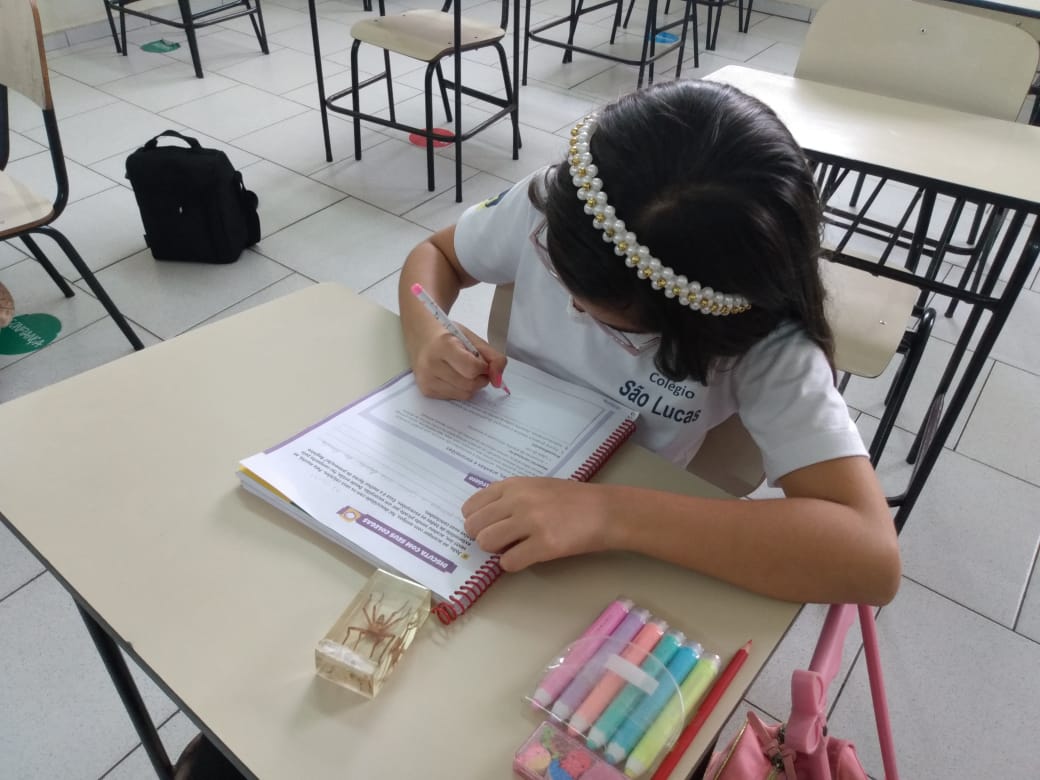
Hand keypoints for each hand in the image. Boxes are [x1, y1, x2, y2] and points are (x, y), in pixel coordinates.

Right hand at [411, 323, 507, 399]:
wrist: (421, 337)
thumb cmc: (447, 335)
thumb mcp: (472, 338)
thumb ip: (493, 357)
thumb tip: (498, 381)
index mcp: (443, 346)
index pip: (472, 369)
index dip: (483, 368)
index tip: (482, 362)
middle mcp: (431, 364)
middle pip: (470, 385)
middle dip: (480, 378)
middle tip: (476, 368)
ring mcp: (426, 379)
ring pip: (464, 394)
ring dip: (471, 386)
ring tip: (463, 371)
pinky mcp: (425, 391)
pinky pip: (454, 398)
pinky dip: (460, 389)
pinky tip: (452, 377)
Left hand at [462, 478, 612, 570]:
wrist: (606, 511)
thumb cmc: (572, 499)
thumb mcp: (536, 486)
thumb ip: (510, 497)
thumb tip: (483, 519)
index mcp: (514, 485)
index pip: (472, 506)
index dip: (475, 521)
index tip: (487, 526)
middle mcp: (518, 501)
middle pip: (475, 527)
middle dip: (483, 538)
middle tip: (500, 541)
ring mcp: (531, 522)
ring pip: (487, 543)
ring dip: (496, 551)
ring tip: (513, 548)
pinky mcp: (544, 545)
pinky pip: (509, 562)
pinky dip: (513, 564)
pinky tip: (527, 557)